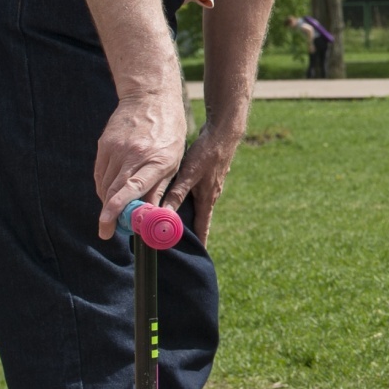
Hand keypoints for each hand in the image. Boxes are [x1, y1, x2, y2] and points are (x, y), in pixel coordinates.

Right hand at [94, 88, 189, 239]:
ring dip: (107, 201)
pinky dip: (103, 187)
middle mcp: (133, 154)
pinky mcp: (104, 144)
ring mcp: (116, 148)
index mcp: (156, 160)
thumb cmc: (168, 132)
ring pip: (104, 184)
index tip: (108, 225)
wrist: (150, 98)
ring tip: (113, 212)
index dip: (119, 207)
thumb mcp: (173, 161)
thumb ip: (159, 188)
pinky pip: (100, 173)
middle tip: (107, 232)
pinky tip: (109, 192)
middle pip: (114, 190)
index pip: (133, 187)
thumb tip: (150, 215)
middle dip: (108, 215)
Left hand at [163, 117, 241, 242]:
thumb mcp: (189, 174)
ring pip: (199, 205)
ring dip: (190, 215)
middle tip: (181, 243)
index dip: (200, 242)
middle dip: (192, 231)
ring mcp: (212, 186)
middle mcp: (211, 195)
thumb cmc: (207, 153)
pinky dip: (190, 200)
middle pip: (201, 219)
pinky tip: (181, 196)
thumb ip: (176, 194)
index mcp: (208, 199)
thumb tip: (163, 214)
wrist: (224, 133)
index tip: (197, 256)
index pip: (203, 227)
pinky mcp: (209, 176)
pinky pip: (199, 193)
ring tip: (178, 223)